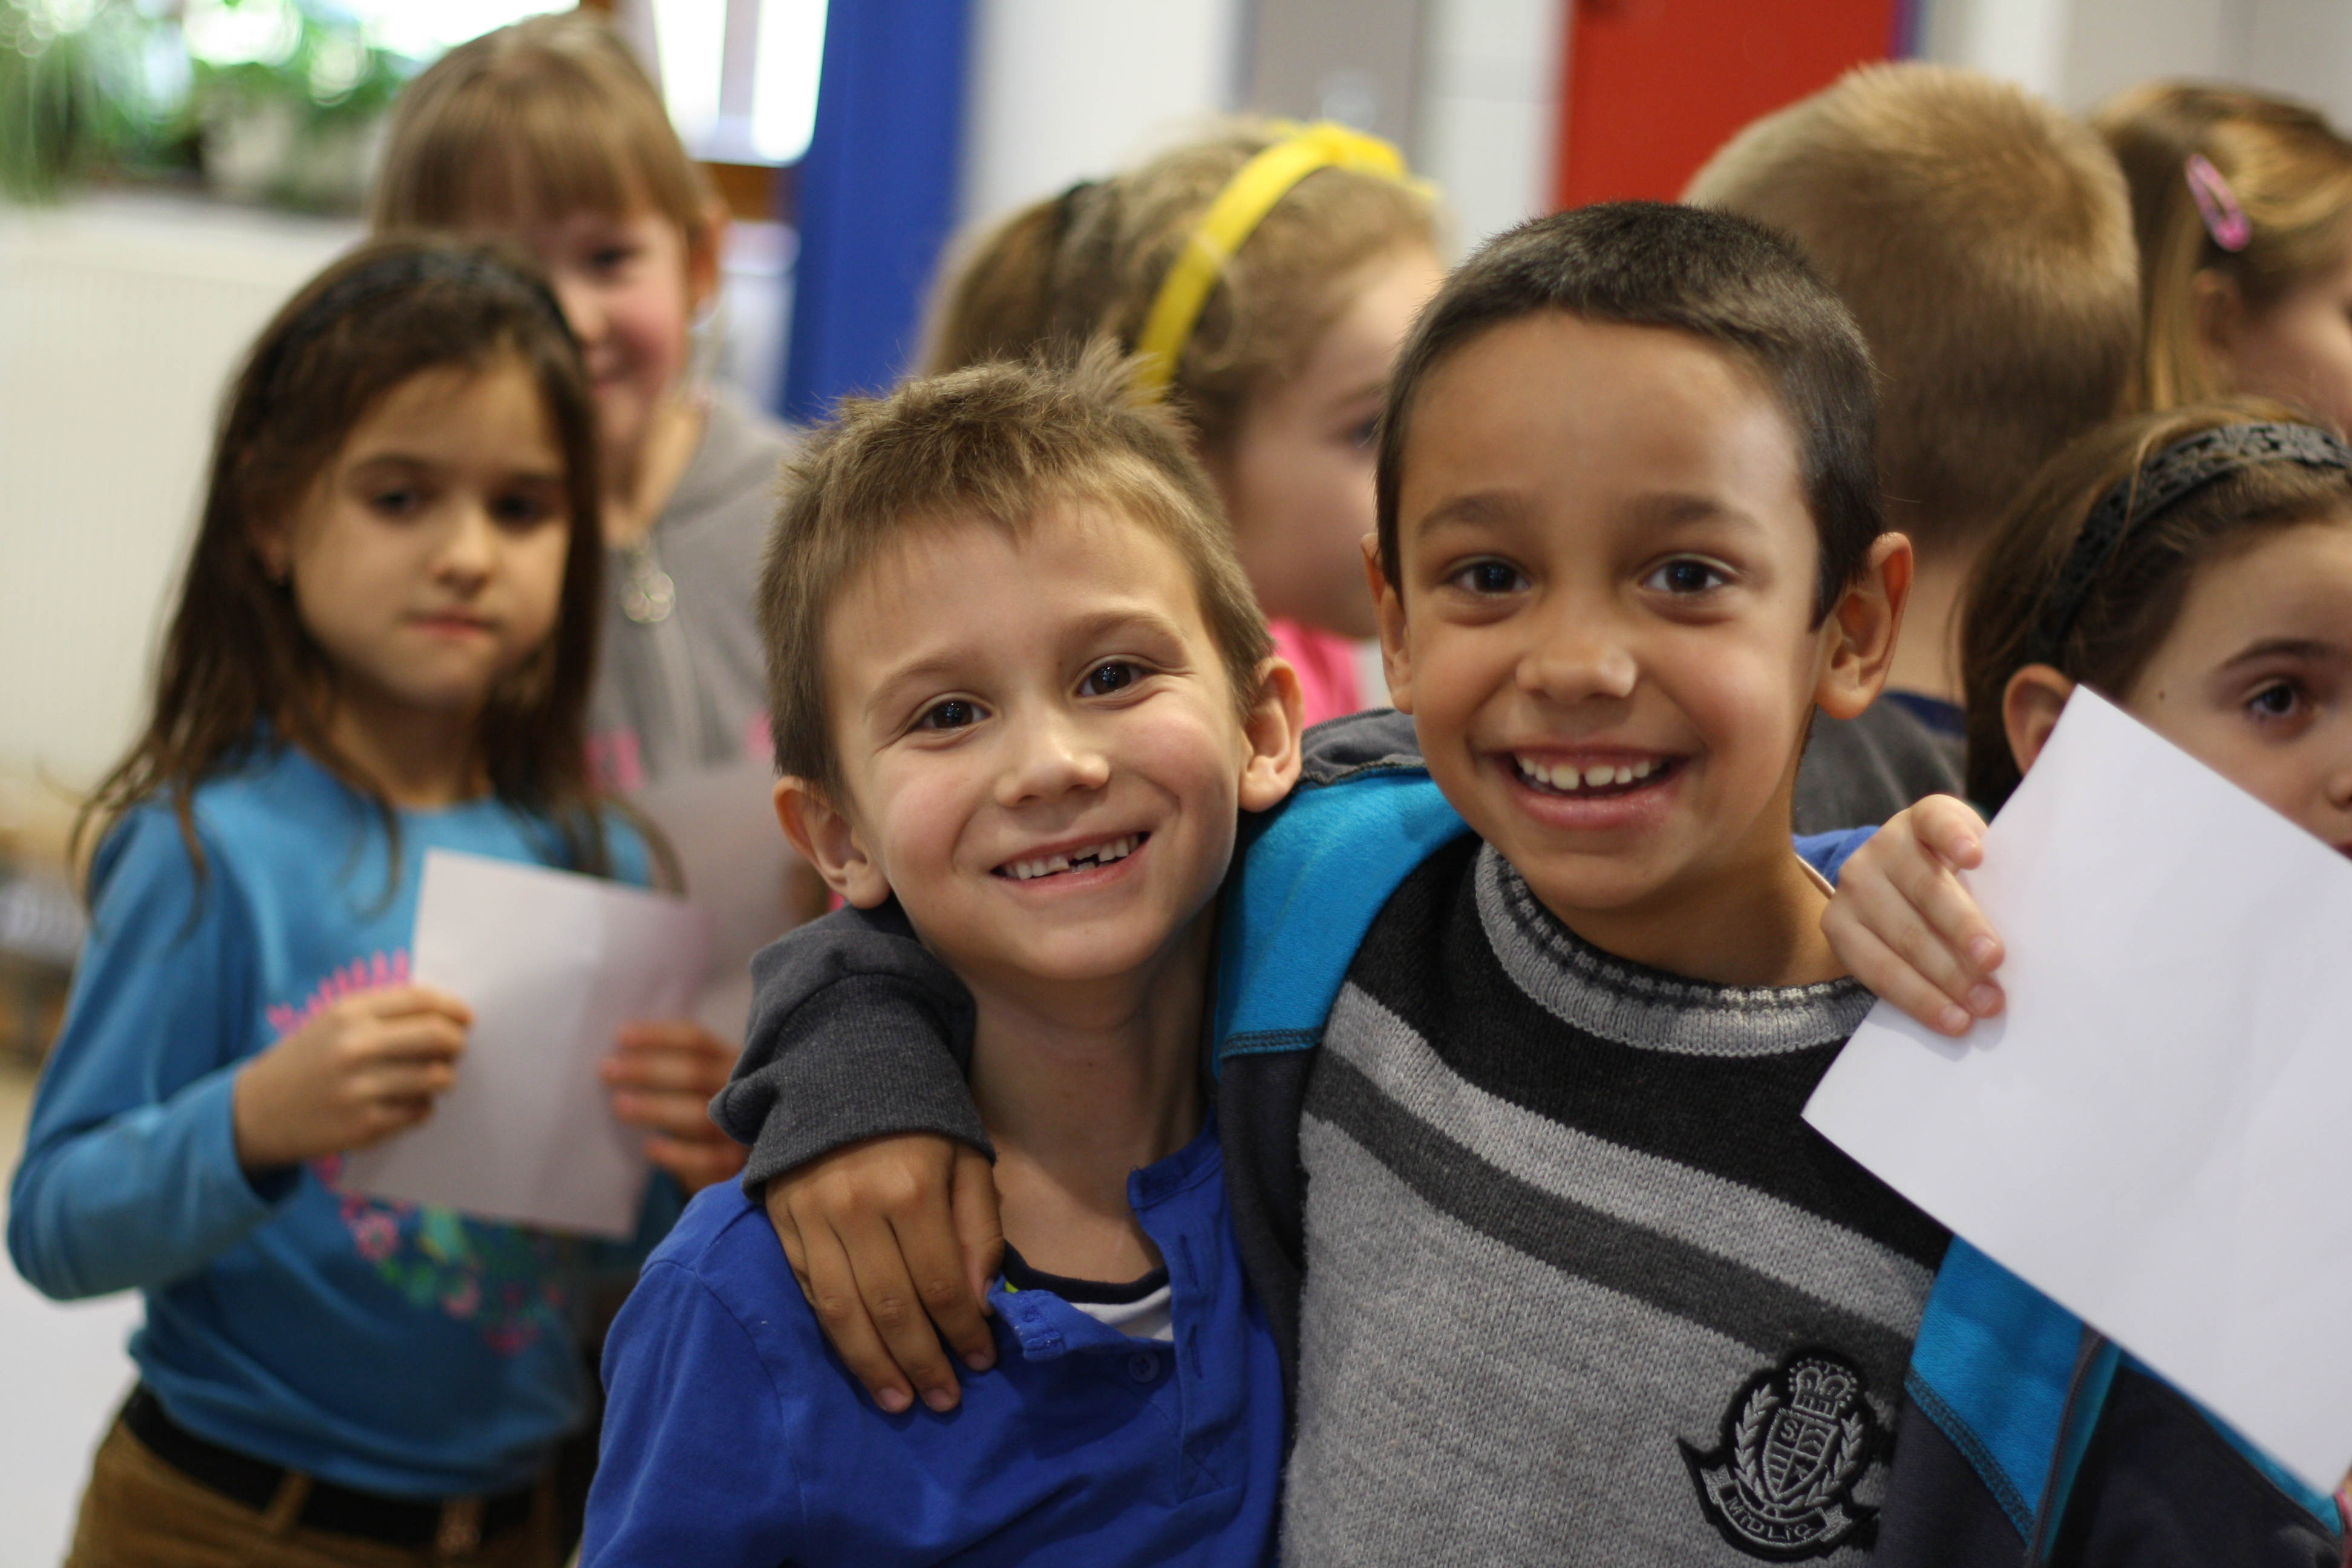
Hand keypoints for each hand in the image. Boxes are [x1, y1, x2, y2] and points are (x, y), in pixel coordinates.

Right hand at [232, 986, 470, 1171]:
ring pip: (437, 1077)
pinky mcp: (364, 1126)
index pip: (423, 1001)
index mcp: (349, 1013)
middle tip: (457, 1048)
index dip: (454, 1008)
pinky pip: (420, 1111)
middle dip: (458, 1042)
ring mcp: (360, 1089)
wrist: (256, 1112)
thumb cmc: (307, 1060)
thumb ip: (384, 1012)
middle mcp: (355, 1048)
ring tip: (433, 1076)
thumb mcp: (334, 1021)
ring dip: (445, 1076)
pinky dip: (423, 1106)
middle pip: (438, 1036)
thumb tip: (446, 1013)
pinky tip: (408, 1102)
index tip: (465, 1018)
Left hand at [603, 1020, 747, 1193]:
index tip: (620, 1035)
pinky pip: (706, 1160)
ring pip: (699, 1115)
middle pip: (696, 1073)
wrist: (733, 1156)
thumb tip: (617, 1048)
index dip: (658, 1036)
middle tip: (607, 1069)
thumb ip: (669, 1063)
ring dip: (656, 1108)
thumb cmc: (701, 1107)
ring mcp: (739, 1127)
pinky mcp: (733, 1163)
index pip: (696, 1040)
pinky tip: (649, 1147)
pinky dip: (677, 1154)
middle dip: (648, 1069)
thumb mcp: (695, 1080)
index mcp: (731, 1060)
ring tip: (619, 1105)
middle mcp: (741, 1090)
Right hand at [765, 1133, 1002, 1413]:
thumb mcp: (968, 1162)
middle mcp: (856, 1208)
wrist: (842, 1069)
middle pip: (891, 1308)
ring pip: (842, 1312)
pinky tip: (858, 1360)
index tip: (981, 1362)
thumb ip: (979, 1232)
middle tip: (944, 1401)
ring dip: (873, 1367)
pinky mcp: (782, 1222)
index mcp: (911, 1189)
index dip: (963, 1333)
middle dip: (922, 1363)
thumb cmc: (921, 1119)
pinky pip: (808, 1292)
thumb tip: (980, 1305)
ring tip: (899, 1402)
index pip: (941, 1285)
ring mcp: (812, 1217)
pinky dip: (835, 1333)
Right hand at [1822, 795, 2006, 1036]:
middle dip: (1962, 931)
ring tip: (1983, 1005)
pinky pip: (1877, 969)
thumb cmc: (1954, 884)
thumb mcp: (1974, 868)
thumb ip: (1995, 886)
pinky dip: (1918, 998)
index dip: (1954, 836)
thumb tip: (2036, 935)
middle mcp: (1882, 847)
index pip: (1937, 820)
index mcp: (1923, 822)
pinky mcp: (1837, 925)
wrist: (1892, 893)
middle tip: (1994, 962)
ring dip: (1947, 977)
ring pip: (1903, 937)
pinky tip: (1948, 1018)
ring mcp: (1854, 886)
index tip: (1976, 857)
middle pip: (1925, 889)